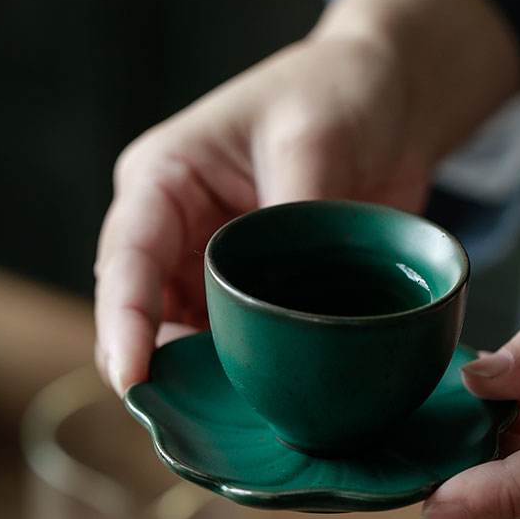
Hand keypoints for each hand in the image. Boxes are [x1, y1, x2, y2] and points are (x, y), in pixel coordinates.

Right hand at [94, 32, 427, 393]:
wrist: (396, 97)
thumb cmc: (340, 93)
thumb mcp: (313, 141)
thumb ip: (292, 217)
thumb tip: (286, 306)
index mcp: (165, 178)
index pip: (128, 256)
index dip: (123, 321)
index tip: (131, 378)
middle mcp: (176, 227)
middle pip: (146, 312)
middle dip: (161, 368)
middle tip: (191, 424)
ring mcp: (214, 264)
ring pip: (189, 337)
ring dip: (207, 379)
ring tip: (236, 425)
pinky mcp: (257, 289)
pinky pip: (239, 341)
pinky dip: (250, 373)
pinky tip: (272, 405)